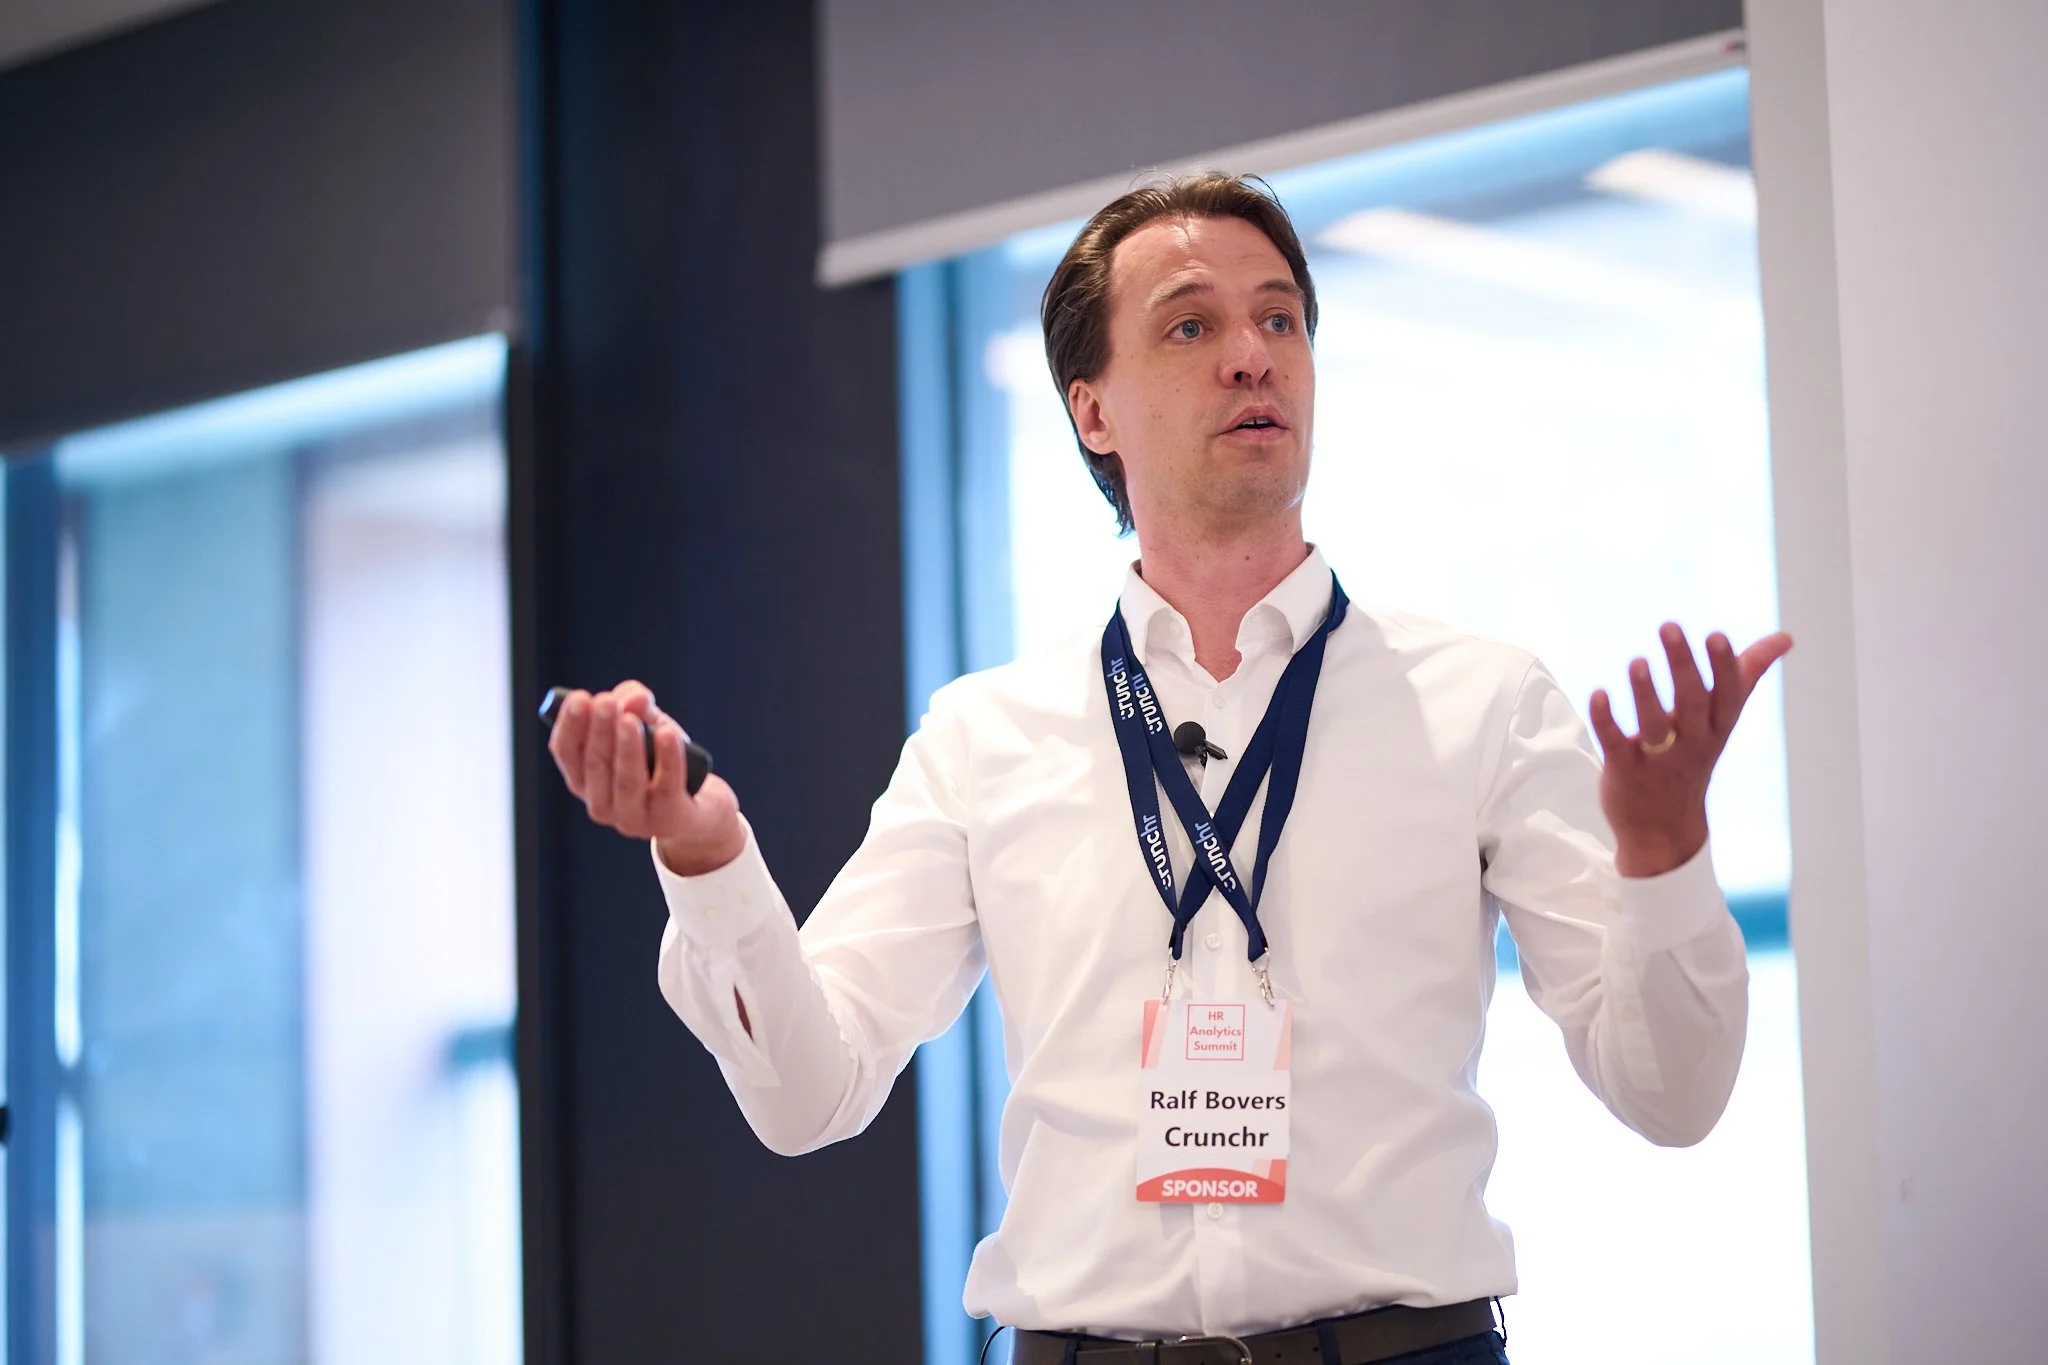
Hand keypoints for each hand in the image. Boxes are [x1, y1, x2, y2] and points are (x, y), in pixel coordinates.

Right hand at [546, 680, 744, 875]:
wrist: (700, 805)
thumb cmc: (661, 761)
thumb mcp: (647, 725)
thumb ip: (636, 705)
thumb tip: (636, 697)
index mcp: (585, 780)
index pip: (566, 752)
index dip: (570, 725)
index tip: (579, 697)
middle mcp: (601, 804)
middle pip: (595, 765)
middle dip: (599, 730)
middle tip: (604, 701)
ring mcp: (633, 819)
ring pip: (627, 781)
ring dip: (627, 748)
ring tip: (629, 719)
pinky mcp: (668, 821)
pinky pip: (667, 787)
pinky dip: (668, 759)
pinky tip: (668, 733)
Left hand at [1589, 625, 1792, 877]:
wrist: (1664, 829)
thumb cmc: (1694, 759)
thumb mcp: (1724, 721)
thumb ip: (1746, 676)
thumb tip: (1785, 638)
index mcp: (1716, 728)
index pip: (1726, 695)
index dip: (1723, 667)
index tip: (1716, 635)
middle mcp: (1691, 743)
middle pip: (1692, 703)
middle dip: (1683, 665)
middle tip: (1669, 626)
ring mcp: (1657, 760)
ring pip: (1653, 725)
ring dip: (1646, 693)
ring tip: (1638, 661)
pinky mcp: (1624, 771)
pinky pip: (1614, 744)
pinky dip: (1606, 720)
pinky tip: (1598, 694)